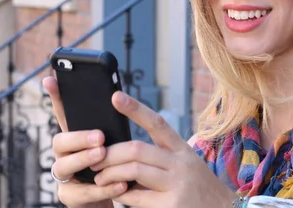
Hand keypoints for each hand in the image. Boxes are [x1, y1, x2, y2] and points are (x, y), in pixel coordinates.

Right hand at [43, 76, 125, 207]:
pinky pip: (82, 192)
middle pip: (59, 141)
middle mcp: (64, 155)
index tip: (50, 79)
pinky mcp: (70, 197)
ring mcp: (64, 176)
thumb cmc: (111, 166)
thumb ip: (109, 125)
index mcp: (74, 138)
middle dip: (78, 137)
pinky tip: (119, 183)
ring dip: (84, 159)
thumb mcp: (111, 142)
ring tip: (103, 154)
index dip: (55, 97)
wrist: (112, 196)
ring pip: (64, 166)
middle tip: (99, 136)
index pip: (62, 114)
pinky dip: (102, 188)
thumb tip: (117, 98)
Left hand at [90, 91, 235, 207]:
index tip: (115, 97)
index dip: (135, 108)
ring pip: (134, 170)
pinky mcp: (171, 206)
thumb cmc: (197, 188)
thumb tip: (123, 151)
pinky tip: (115, 193)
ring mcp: (176, 185)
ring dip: (110, 173)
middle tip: (95, 159)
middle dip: (110, 154)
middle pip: (136, 149)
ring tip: (99, 178)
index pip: (156, 123)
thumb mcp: (185, 164)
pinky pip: (137, 197)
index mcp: (181, 148)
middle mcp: (180, 163)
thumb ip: (160, 156)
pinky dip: (121, 194)